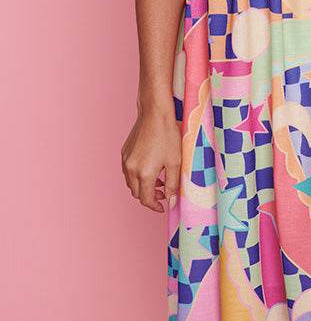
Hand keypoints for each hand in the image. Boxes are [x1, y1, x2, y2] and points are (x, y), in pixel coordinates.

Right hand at [121, 98, 181, 212]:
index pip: (145, 199)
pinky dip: (137, 175)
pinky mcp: (124, 152)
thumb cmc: (167, 135)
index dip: (155, 206)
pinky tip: (150, 168)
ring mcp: (125, 160)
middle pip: (137, 193)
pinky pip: (128, 171)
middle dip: (149, 196)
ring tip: (159, 180)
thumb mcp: (175, 162)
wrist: (155, 113)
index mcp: (144, 174)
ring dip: (143, 186)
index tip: (163, 207)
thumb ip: (173, 185)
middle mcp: (130, 169)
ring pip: (131, 183)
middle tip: (163, 192)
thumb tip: (171, 202)